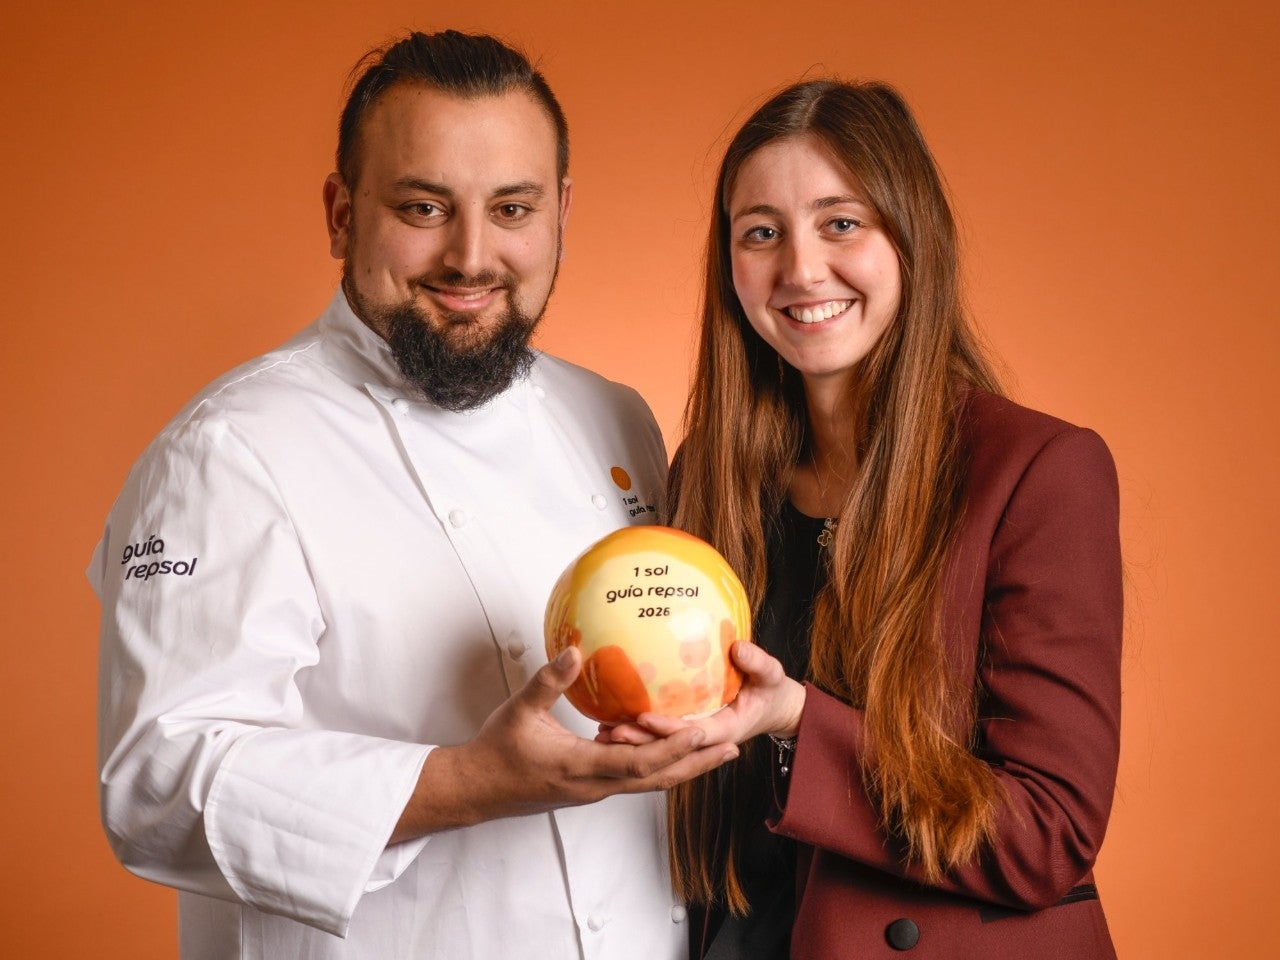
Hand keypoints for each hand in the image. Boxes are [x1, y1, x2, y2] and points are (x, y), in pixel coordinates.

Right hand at [391, 646, 738, 840]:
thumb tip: (574, 649)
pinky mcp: (589, 786)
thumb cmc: (495, 751)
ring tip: (714, 748)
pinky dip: (658, 763)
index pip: (639, 763)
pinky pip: (633, 775)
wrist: (477, 789)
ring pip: (649, 781)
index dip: (674, 750)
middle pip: (658, 779)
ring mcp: (594, 789)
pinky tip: (669, 745)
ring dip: (683, 766)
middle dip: (697, 764)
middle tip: (732, 747)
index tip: (704, 733)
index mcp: (582, 768)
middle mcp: (595, 785)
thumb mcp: (519, 710)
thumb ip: (548, 680)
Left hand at [602, 642, 805, 749]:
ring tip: (602, 731)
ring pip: (660, 748)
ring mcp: (694, 740)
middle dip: (640, 743)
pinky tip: (612, 722)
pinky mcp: (687, 733)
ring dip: (634, 742)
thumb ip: (758, 663)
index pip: (692, 735)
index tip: (644, 717)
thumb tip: (739, 648)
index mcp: (726, 730)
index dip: (668, 729)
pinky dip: (639, 733)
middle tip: (610, 730)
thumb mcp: (772, 674)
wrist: (775, 707)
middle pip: (669, 748)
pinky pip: (660, 738)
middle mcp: (706, 739)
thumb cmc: (771, 691)